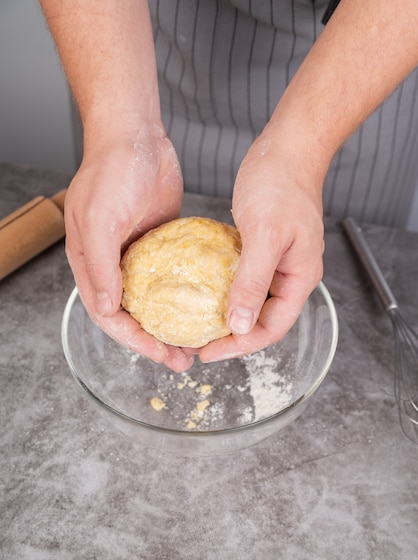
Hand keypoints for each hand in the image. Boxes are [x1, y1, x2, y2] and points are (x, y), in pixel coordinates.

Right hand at [64, 126, 194, 371]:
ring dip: (171, 324)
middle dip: (154, 341)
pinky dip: (183, 296)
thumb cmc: (113, 171)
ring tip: (195, 344)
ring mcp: (136, 255)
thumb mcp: (101, 219)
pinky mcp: (159, 243)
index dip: (133, 340)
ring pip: (152, 301)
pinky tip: (203, 307)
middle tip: (183, 360)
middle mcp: (111, 265)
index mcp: (90, 264)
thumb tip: (107, 309)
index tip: (160, 353)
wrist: (136, 134)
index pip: (108, 315)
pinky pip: (171, 278)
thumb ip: (100, 266)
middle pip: (131, 315)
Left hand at [199, 132, 324, 362]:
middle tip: (199, 344)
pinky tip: (201, 293)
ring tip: (197, 326)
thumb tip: (239, 325)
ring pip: (251, 302)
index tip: (209, 352)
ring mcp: (277, 263)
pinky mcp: (261, 250)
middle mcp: (290, 277)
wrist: (287, 149)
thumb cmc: (281, 186)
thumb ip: (253, 282)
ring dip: (226, 316)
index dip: (241, 345)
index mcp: (300, 279)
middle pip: (262, 321)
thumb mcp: (265, 236)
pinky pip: (242, 280)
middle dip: (232, 337)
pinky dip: (223, 291)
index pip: (272, 328)